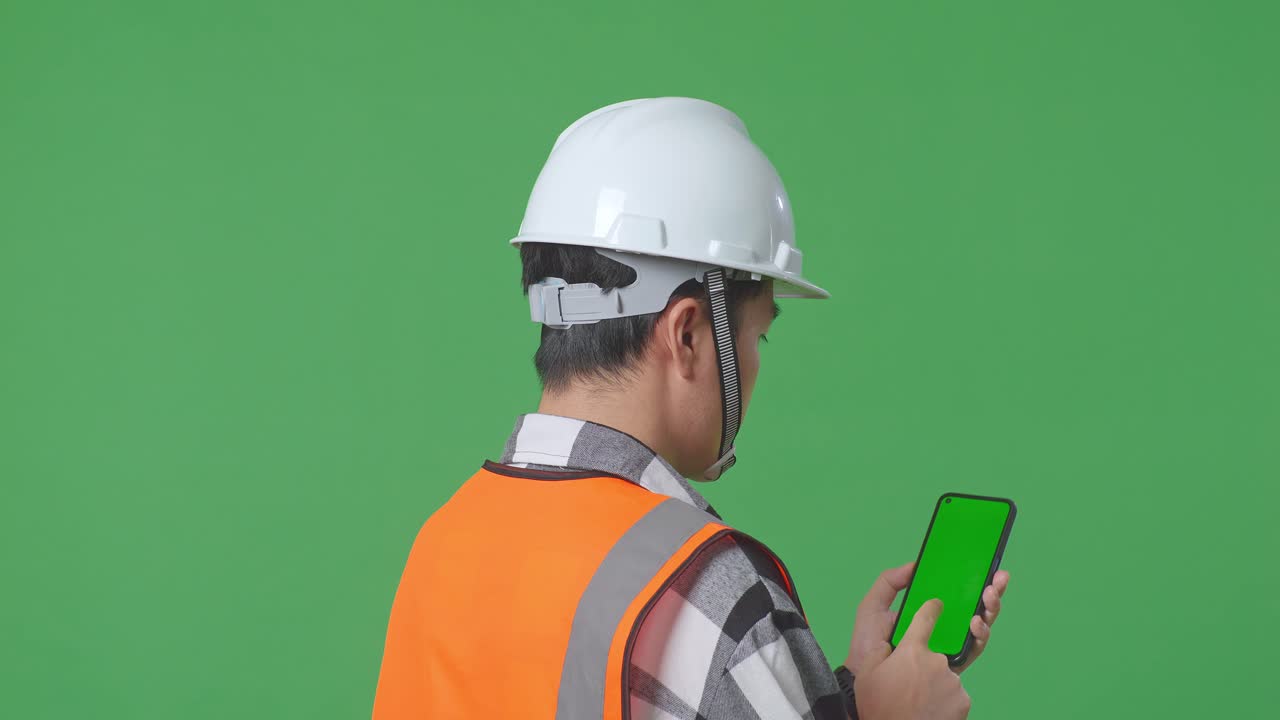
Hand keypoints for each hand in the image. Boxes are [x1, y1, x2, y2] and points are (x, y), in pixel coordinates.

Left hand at [844, 562, 1010, 675]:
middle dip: (992, 591)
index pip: (955, 592)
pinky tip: (976, 621)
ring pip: (981, 625)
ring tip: (988, 596)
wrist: (866, 676)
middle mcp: (943, 626)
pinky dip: (980, 634)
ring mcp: (950, 644)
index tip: (985, 565)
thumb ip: (890, 582)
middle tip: (997, 578)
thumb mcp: (874, 605)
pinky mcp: (954, 662)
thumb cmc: (868, 643)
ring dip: (990, 608)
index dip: (972, 579)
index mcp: (927, 611)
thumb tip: (915, 564)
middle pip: (975, 606)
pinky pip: (975, 648)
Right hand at [853, 598, 969, 719]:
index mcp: (912, 651)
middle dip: (924, 667)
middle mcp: (936, 661)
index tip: (936, 604)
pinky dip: (944, 701)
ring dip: (934, 685)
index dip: (931, 609)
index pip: (925, 618)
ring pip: (944, 676)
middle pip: (934, 655)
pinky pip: (954, 694)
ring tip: (918, 702)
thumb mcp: (869, 675)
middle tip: (909, 686)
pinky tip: (929, 710)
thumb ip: (879, 652)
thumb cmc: (880, 708)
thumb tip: (888, 646)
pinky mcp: (963, 701)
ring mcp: (952, 681)